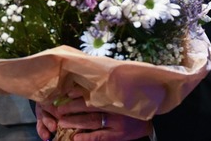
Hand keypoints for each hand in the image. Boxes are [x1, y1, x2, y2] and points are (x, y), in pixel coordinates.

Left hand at [38, 88, 152, 140]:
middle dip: (73, 108)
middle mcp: (116, 109)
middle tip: (58, 108)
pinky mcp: (117, 136)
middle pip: (90, 108)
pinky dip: (87, 137)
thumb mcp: (125, 92)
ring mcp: (116, 124)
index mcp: (116, 96)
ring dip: (75, 122)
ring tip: (61, 122)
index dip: (80, 93)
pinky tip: (75, 137)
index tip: (67, 92)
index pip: (95, 94)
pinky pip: (99, 137)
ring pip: (92, 123)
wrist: (152, 121)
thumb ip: (111, 87)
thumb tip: (92, 77)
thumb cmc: (135, 104)